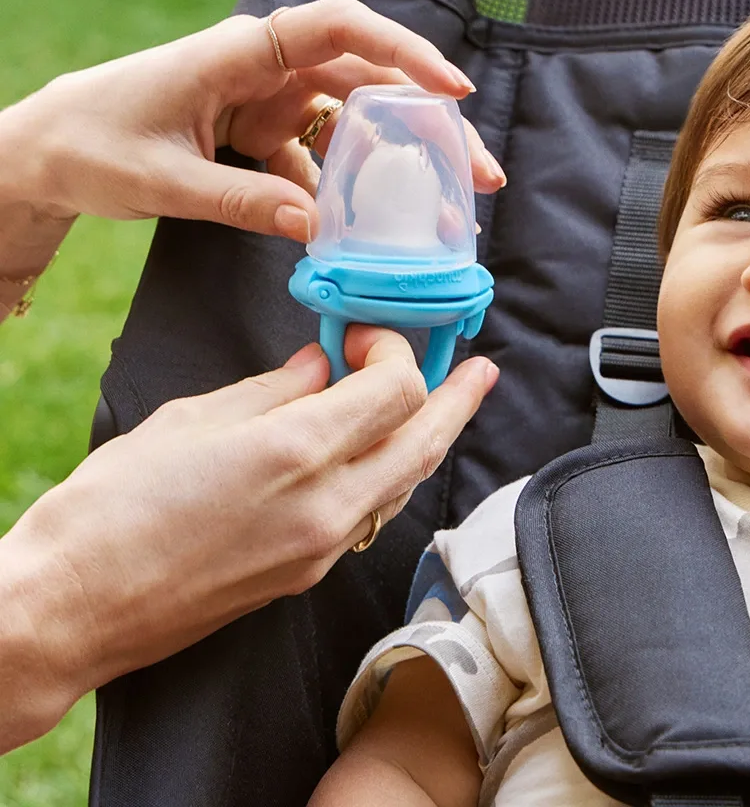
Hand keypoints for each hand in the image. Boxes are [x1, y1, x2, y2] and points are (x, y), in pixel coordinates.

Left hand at [0, 0, 504, 240]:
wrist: (54, 152)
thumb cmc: (95, 144)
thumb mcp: (164, 179)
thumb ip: (242, 202)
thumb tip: (319, 231)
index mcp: (241, 52)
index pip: (338, 31)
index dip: (403, 54)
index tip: (454, 93)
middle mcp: (269, 68)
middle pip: (371, 83)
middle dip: (432, 126)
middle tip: (479, 175)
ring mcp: (272, 100)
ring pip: (359, 123)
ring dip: (403, 165)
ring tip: (445, 209)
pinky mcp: (268, 132)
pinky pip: (324, 160)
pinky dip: (351, 194)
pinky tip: (375, 229)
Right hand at [0, 328, 497, 750]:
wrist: (74, 607)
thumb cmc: (112, 508)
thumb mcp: (191, 420)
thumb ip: (273, 390)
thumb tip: (319, 367)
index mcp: (295, 451)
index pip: (394, 391)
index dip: (394, 353)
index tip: (367, 337)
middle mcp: (325, 505)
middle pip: (422, 441)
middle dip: (457, 399)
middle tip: (481, 370)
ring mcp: (321, 548)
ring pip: (405, 483)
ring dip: (430, 439)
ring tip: (450, 406)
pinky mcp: (306, 575)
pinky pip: (372, 515)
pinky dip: (390, 476)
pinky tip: (385, 453)